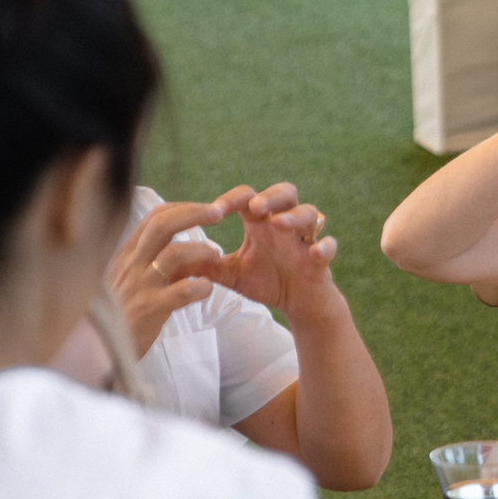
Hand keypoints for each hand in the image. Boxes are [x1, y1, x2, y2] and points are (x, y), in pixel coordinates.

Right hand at [107, 191, 252, 354]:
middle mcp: (131, 265)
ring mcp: (140, 286)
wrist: (99, 350)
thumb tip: (181, 247)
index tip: (206, 209)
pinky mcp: (149, 310)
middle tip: (219, 211)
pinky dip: (200, 286)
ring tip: (217, 256)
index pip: (154, 218)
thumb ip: (148, 262)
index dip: (182, 208)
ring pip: (173, 254)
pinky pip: (181, 292)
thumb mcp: (129, 280)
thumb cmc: (121, 314)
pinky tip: (207, 289)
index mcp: (128, 255)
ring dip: (201, 250)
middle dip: (193, 213)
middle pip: (161, 225)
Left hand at [205, 182, 343, 319]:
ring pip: (309, 213)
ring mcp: (305, 239)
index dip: (231, 200)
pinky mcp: (321, 259)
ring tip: (279, 225)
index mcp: (261, 223)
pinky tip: (316, 252)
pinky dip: (325, 246)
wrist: (299, 305)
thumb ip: (205, 265)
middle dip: (270, 196)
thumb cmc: (268, 282)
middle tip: (254, 207)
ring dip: (295, 216)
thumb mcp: (232, 274)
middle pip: (285, 192)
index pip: (247, 198)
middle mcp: (285, 224)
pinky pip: (329, 246)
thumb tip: (168, 262)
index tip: (213, 212)